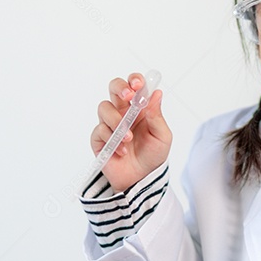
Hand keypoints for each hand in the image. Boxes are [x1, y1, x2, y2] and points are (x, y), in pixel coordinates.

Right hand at [91, 73, 172, 190]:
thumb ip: (157, 115)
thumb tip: (156, 93)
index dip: (134, 80)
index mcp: (139, 107)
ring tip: (129, 137)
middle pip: (114, 87)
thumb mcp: (162, 136)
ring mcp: (109, 124)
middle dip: (120, 88)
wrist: (141, 179)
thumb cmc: (152, 155)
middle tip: (128, 97)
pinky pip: (100, 130)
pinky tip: (122, 151)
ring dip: (117, 121)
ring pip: (104, 107)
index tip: (139, 85)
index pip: (134, 85)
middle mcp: (123, 111)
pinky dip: (113, 141)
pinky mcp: (99, 138)